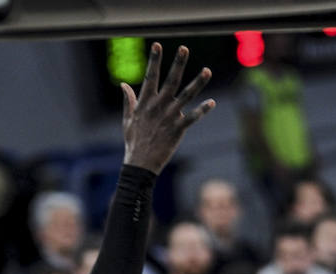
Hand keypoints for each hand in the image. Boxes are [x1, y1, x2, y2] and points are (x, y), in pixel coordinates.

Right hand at [122, 44, 213, 173]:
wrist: (139, 165)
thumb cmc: (133, 142)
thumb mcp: (128, 120)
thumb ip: (128, 101)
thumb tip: (123, 85)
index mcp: (145, 103)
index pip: (150, 77)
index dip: (154, 60)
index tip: (158, 45)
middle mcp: (158, 107)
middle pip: (171, 81)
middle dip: (178, 64)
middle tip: (184, 48)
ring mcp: (169, 117)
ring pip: (186, 96)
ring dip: (197, 83)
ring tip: (207, 71)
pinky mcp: (178, 129)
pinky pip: (192, 118)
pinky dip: (202, 110)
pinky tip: (212, 102)